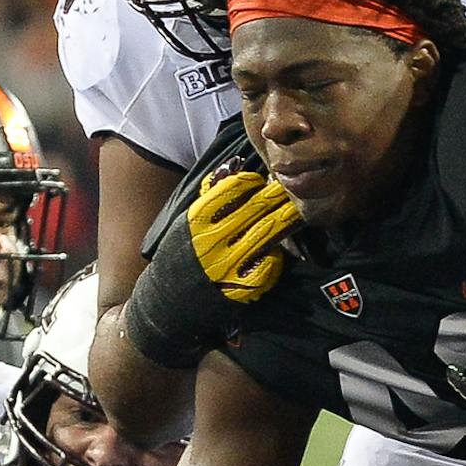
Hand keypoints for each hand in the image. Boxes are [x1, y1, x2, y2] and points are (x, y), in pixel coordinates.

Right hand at [182, 170, 301, 303]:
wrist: (170, 300)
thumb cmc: (184, 253)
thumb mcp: (189, 221)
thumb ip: (211, 195)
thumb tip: (235, 166)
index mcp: (197, 219)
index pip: (232, 188)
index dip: (250, 181)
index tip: (260, 180)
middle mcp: (211, 240)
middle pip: (255, 209)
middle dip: (276, 197)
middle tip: (290, 189)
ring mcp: (227, 265)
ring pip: (266, 235)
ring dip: (284, 220)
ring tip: (295, 211)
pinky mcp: (240, 288)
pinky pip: (268, 264)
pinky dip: (274, 256)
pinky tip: (276, 250)